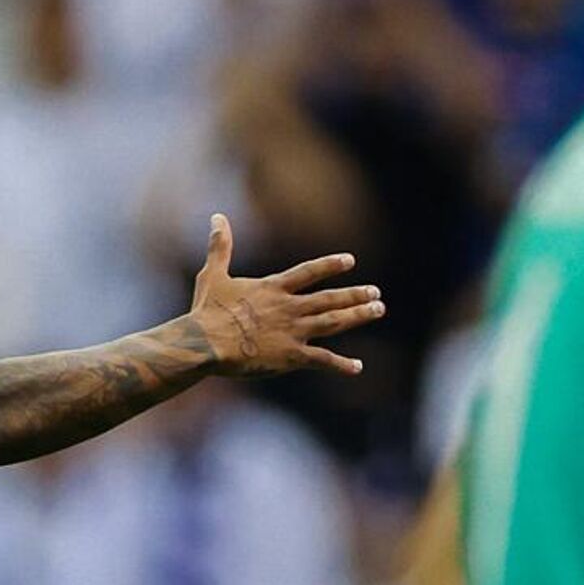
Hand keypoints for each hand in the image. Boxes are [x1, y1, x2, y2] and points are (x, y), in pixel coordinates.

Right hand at [188, 214, 382, 377]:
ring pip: (333, 322)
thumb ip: (221, 247)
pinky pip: (322, 360)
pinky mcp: (290, 356)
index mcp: (273, 288)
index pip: (308, 272)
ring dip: (357, 316)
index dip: (330, 266)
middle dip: (354, 295)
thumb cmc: (207, 310)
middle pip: (329, 298)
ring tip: (377, 310)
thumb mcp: (213, 274)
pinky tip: (357, 367)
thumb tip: (217, 217)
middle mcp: (289, 307)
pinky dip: (341, 364)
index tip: (350, 261)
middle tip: (376, 293)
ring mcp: (293, 331)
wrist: (207, 343)